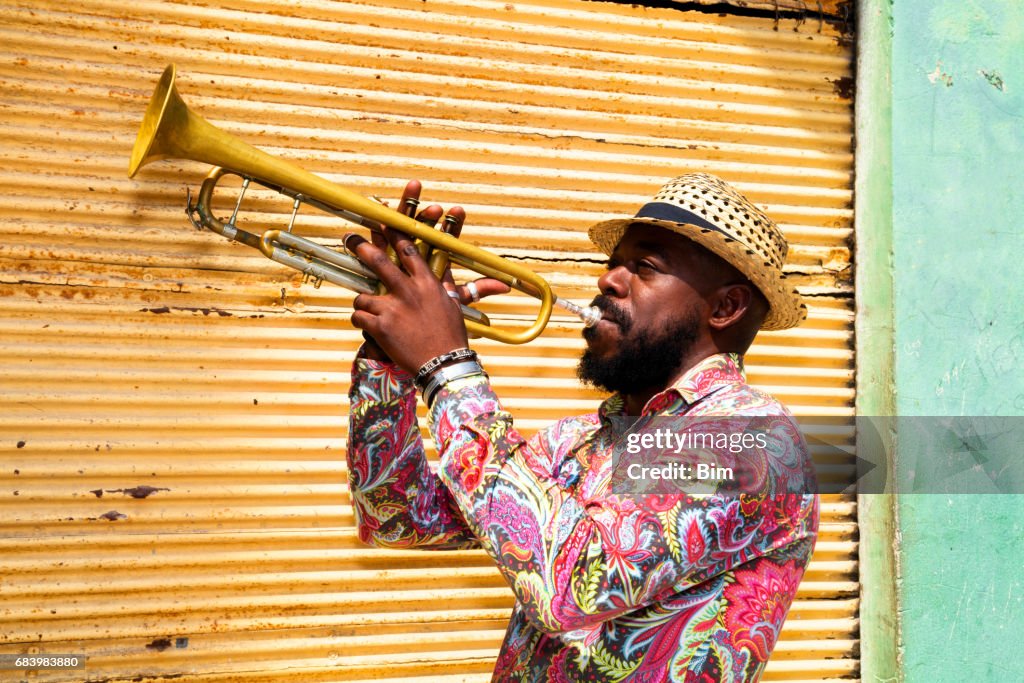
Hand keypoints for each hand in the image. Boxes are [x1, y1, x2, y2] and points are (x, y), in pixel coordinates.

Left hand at [348, 181, 507, 372]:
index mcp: (427, 283)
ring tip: (368, 310)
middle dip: (362, 247)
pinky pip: (358, 316)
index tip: (382, 220)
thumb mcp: (453, 305)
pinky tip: (368, 327)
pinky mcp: (380, 327)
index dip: (394, 233)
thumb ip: (448, 285)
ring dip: (363, 301)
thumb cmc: (450, 335)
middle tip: (350, 239)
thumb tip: (464, 273)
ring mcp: (393, 308)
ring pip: (363, 294)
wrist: (444, 364)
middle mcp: (409, 291)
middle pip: (379, 261)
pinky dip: (360, 321)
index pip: (408, 250)